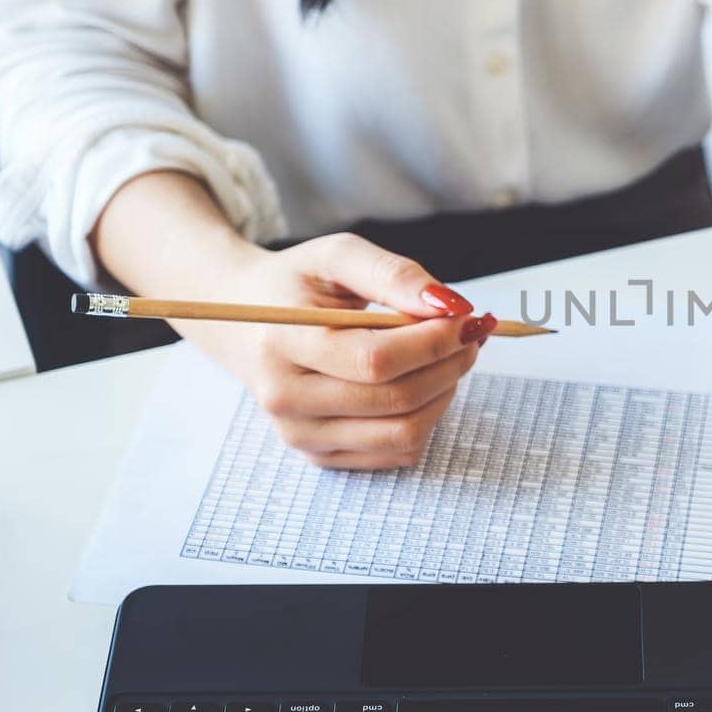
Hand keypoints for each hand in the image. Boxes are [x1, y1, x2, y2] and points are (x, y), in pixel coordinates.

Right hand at [174, 233, 493, 469]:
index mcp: (283, 343)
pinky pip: (397, 452)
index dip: (435, 341)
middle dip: (451, 364)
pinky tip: (425, 381)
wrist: (240, 321)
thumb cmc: (296, 284)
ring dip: (446, 392)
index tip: (468, 318)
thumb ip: (394, 274)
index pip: (377, 360)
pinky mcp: (319, 454)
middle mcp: (285, 398)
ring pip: (405, 433)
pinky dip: (428, 417)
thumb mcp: (338, 256)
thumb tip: (450, 306)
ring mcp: (300, 434)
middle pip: (397, 399)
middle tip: (471, 334)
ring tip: (449, 355)